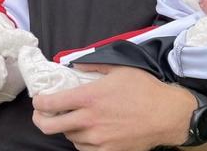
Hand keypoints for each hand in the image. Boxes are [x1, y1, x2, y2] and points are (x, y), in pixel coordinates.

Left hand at [32, 65, 193, 150]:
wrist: (167, 115)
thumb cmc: (144, 89)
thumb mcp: (118, 69)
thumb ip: (93, 65)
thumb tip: (76, 64)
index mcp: (88, 98)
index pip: (50, 103)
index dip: (39, 102)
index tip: (39, 100)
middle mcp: (89, 121)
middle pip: (50, 126)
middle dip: (40, 119)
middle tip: (42, 114)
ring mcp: (98, 139)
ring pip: (68, 138)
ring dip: (66, 129)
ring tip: (71, 120)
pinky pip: (84, 150)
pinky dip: (80, 142)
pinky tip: (86, 133)